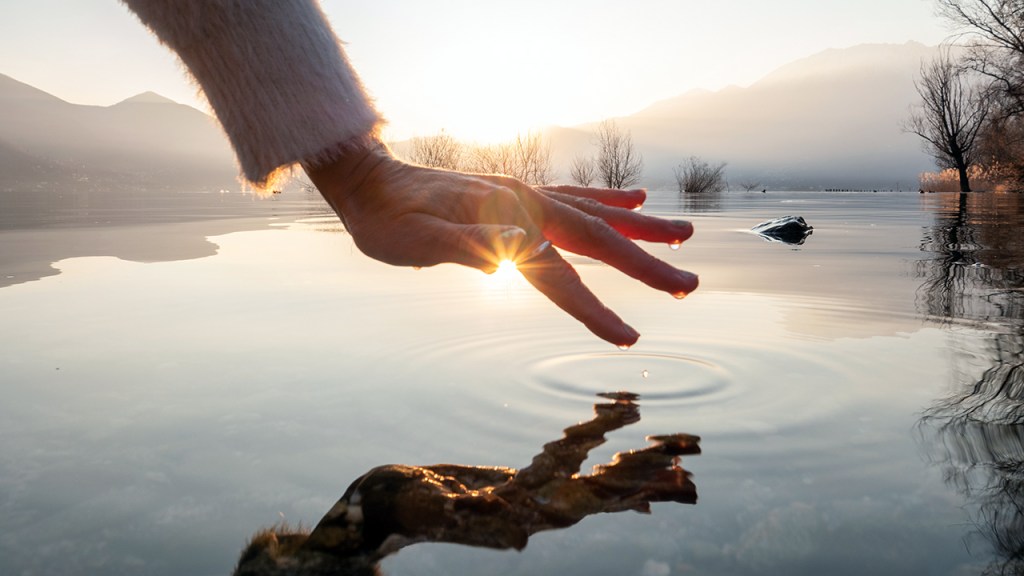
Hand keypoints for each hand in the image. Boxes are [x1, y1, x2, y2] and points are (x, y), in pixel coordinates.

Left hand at [304, 141, 697, 346]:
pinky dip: (609, 200)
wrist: (369, 183)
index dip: (594, 310)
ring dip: (642, 228)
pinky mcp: (519, 194)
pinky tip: (636, 196)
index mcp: (505, 222)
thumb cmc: (386, 220)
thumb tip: (517, 250)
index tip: (628, 338)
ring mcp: (525, 196)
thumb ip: (464, 244)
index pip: (559, 275)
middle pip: (596, 239)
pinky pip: (576, 197)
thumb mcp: (414, 239)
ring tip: (685, 236)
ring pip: (596, 214)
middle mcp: (524, 204)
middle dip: (645, 265)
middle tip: (690, 285)